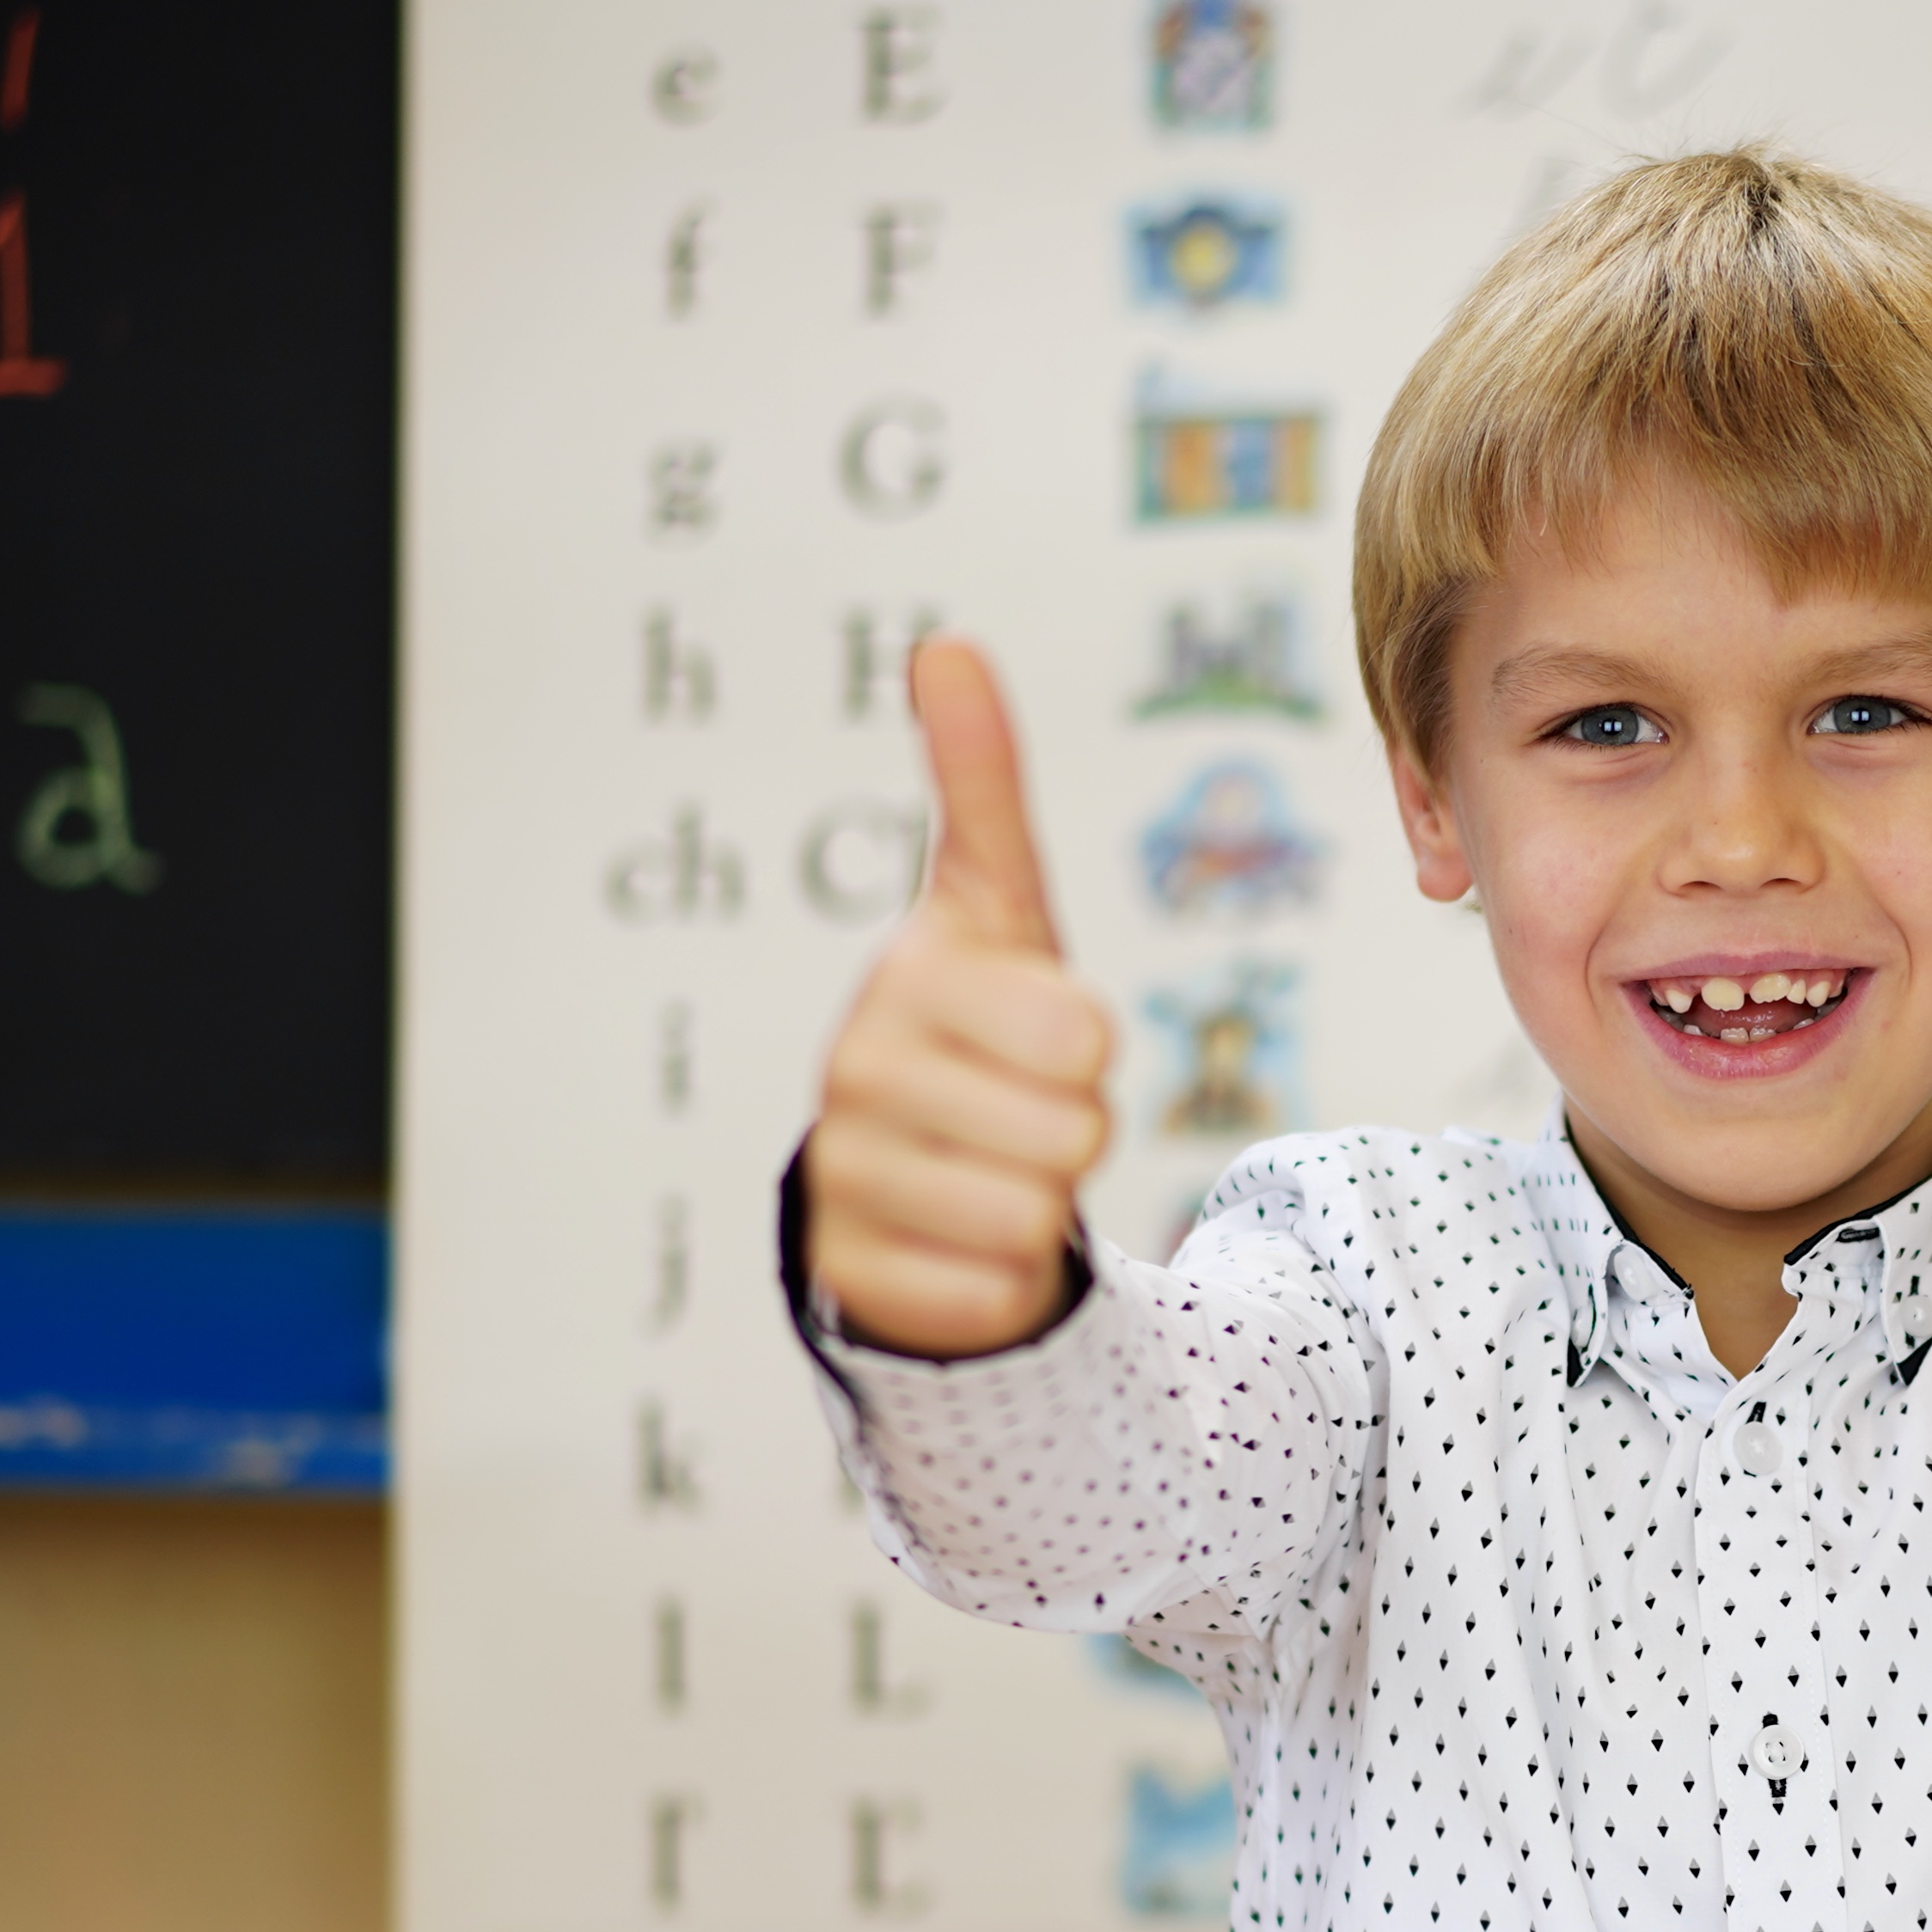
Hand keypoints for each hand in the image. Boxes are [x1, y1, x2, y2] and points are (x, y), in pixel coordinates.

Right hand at [805, 639, 1117, 1356]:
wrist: (910, 1165)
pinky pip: (994, 1286)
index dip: (1086, 1045)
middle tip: (1016, 1109)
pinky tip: (957, 1236)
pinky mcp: (851, 1273)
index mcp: (911, 976)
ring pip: (1036, 1214)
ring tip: (986, 1167)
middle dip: (1072, 1128)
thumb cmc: (980, 1025)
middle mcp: (858, 1070)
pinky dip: (1000, 1275)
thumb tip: (948, 644)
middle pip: (1074, 1129)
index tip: (1034, 1029)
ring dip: (1038, 1203)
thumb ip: (980, 785)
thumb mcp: (996, 907)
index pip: (1080, 1031)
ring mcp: (845, 1175)